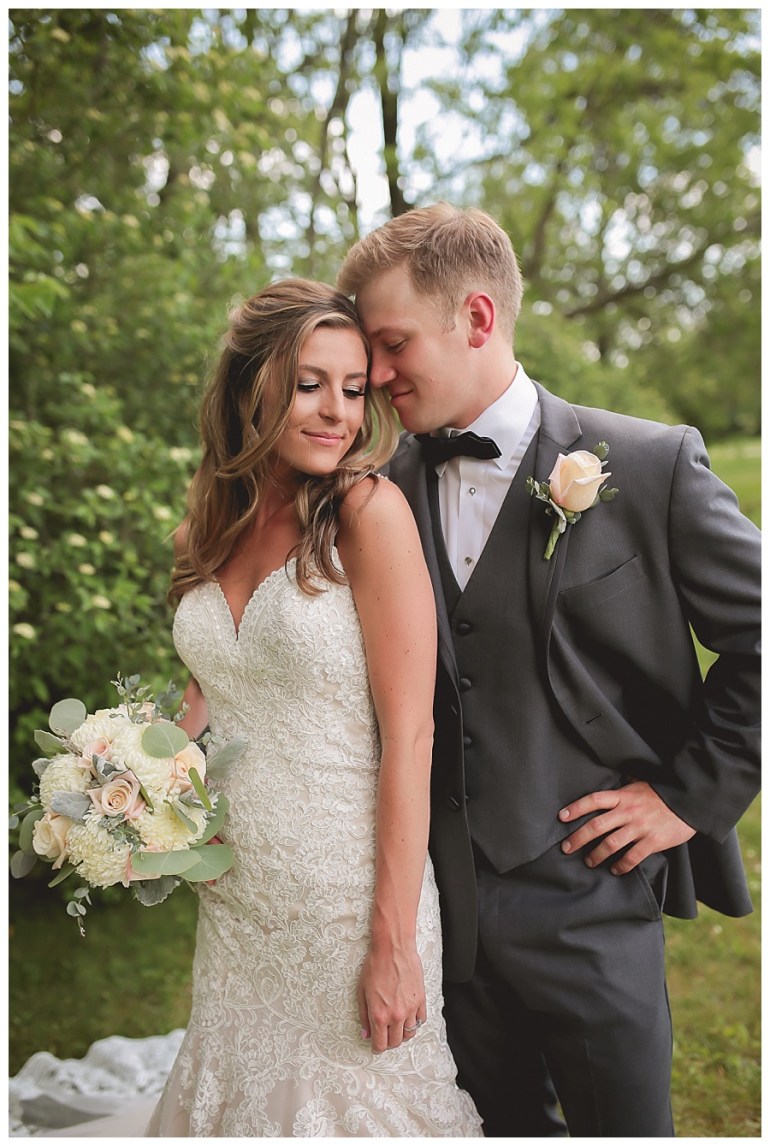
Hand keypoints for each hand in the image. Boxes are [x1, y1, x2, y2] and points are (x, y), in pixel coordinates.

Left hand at [357, 943, 425, 1053]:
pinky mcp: (421, 1000)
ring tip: (396, 1028)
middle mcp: (396, 1015)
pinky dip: (414, 1023)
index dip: (376, 1048)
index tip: (375, 1046)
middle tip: (384, 1037)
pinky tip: (408, 1017)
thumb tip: (366, 1033)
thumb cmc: (375, 965)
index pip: (380, 1044)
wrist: (393, 948)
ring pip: (409, 1034)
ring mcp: (411, 1009)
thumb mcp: (361, 991)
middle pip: (395, 1042)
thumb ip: (363, 1015)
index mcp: (379, 1015)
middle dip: (388, 1043)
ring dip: (402, 1035)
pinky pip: (421, 1021)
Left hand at [558, 780, 695, 873]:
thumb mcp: (642, 784)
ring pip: (610, 844)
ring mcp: (639, 827)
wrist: (691, 802)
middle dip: (577, 838)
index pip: (593, 800)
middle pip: (596, 825)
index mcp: (623, 796)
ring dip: (596, 855)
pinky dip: (621, 866)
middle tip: (566, 848)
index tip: (562, 816)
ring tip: (589, 862)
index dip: (576, 808)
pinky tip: (615, 870)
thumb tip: (618, 779)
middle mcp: (628, 812)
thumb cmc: (664, 793)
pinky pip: (631, 857)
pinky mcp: (652, 842)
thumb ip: (626, 786)